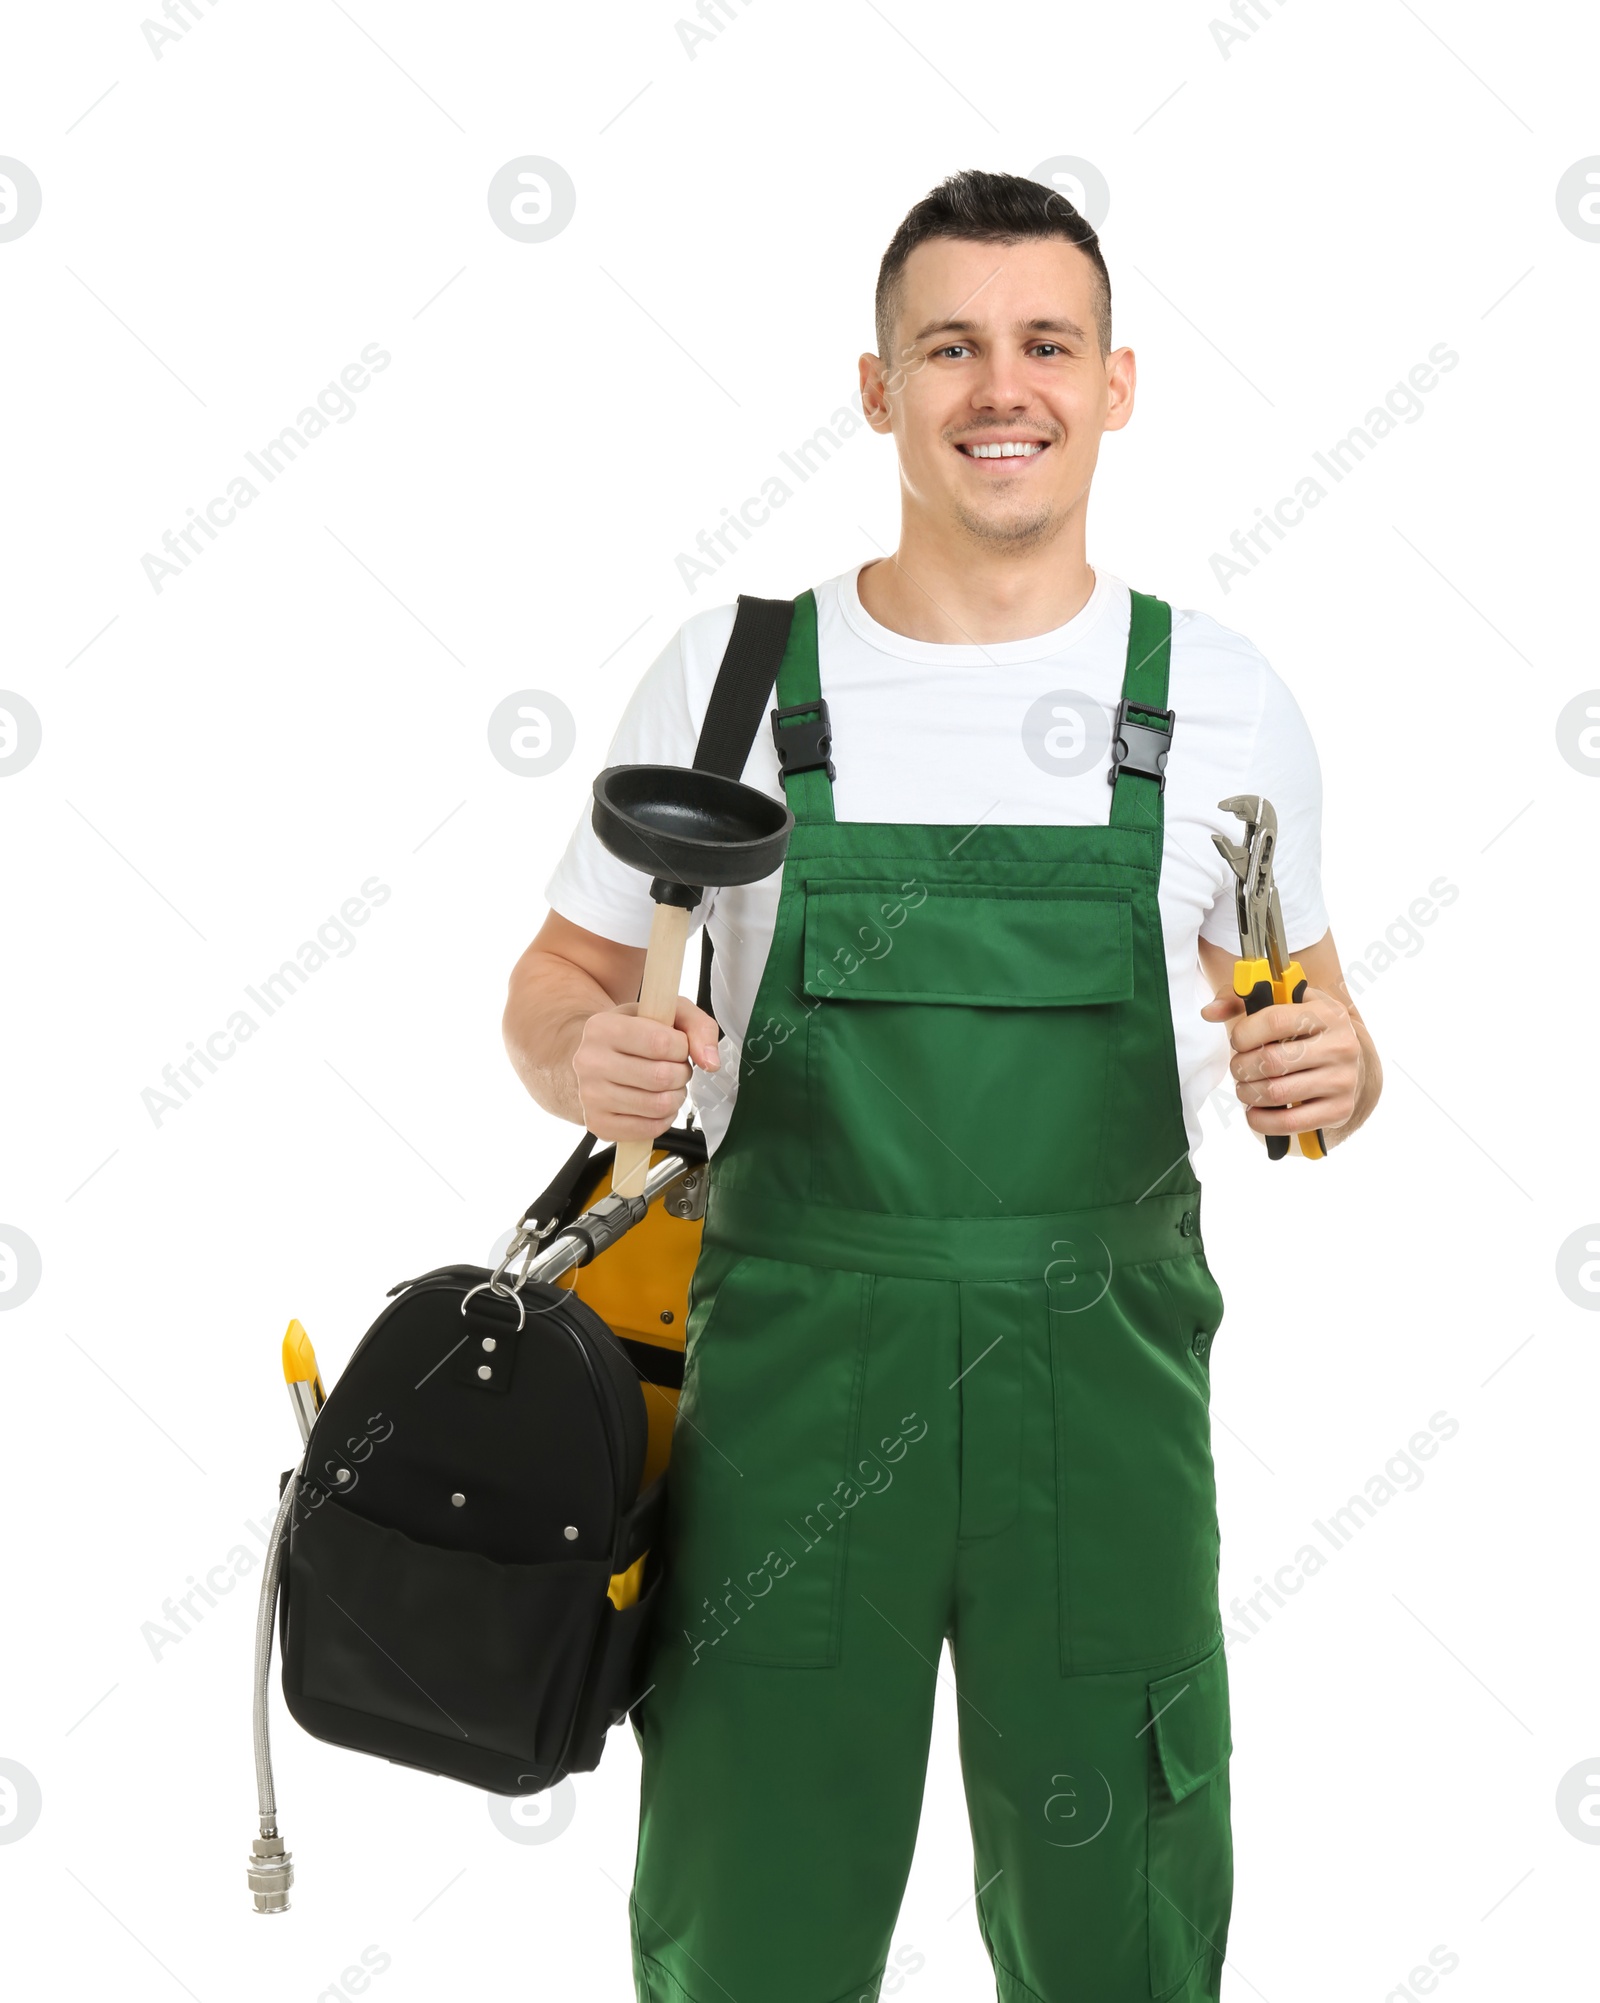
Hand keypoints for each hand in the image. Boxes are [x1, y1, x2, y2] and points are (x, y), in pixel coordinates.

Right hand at [572, 995, 719, 1141]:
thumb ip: (697, 1026)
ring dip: (675, 1097)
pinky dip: (664, 1118)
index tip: (676, 1046)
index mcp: (602, 1027)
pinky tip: (655, 1103)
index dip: (682, 1048)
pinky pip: (650, 1129)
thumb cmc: (633, 1034)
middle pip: (662, 1077)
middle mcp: (590, 1062)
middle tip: (675, 1069)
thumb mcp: (664, 1012)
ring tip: (666, 1086)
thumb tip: (710, 1062)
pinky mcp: (598, 1124)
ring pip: (658, 1105)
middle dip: (681, 1074)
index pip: (661, 1043)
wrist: (594, 1059)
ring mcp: (591, 1097)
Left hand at [1200, 982, 1364, 1144]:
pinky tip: (1255, 1111)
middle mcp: (1341, 1046)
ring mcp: (1343, 1080)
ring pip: (1275, 1093)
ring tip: (1246, 1087)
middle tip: (1239, 1067)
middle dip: (1241, 1067)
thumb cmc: (1303, 1029)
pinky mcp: (1340, 1110)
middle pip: (1271, 1061)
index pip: (1273, 1021)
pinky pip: (1288, 1123)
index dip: (1244, 1034)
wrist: (1344, 1059)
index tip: (1238, 1041)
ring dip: (1247, 1093)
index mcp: (1327, 1013)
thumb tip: (1209, 1012)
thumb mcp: (1281, 1004)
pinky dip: (1260, 1120)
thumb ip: (1240, 1000)